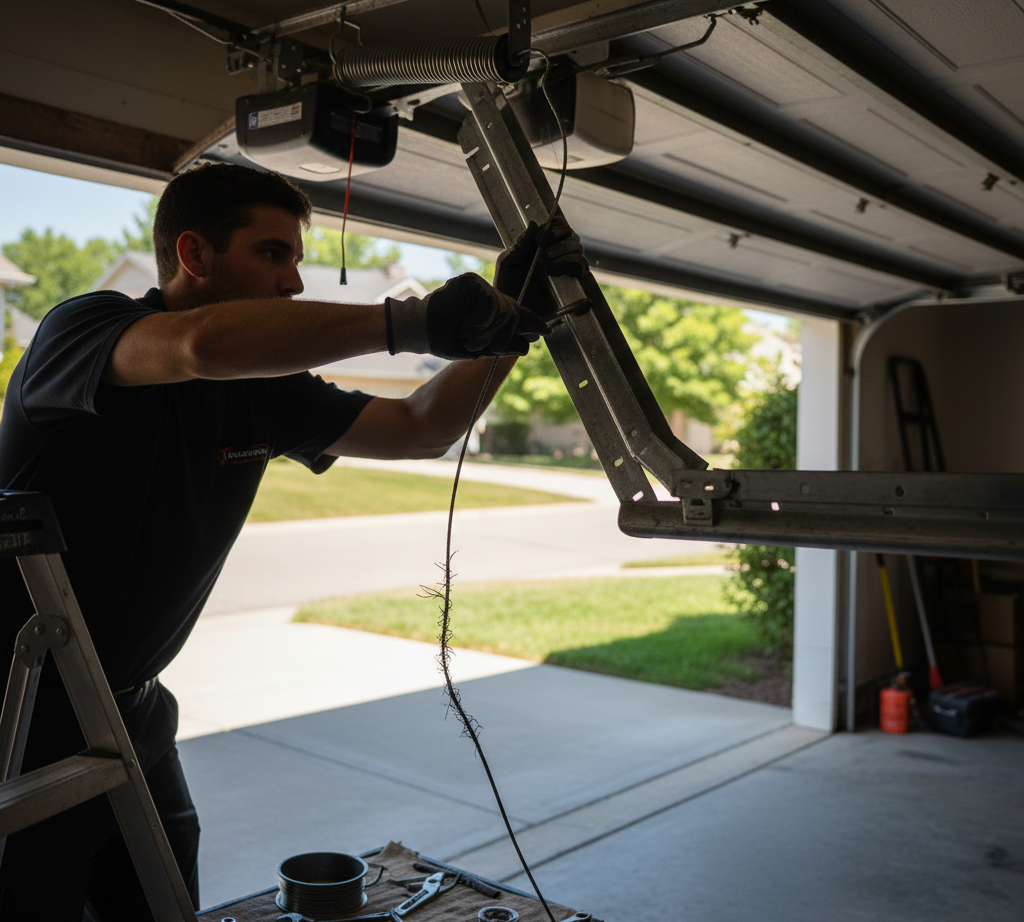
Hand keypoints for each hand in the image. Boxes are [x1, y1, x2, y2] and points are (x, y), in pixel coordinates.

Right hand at [386, 273, 547, 359]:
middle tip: (487, 347)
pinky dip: (483, 320)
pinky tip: (470, 328)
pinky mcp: (471, 281)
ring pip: (503, 308)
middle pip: (512, 313)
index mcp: (492, 311)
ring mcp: (480, 286)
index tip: (545, 331)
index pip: (516, 314)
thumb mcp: (480, 347)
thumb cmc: (447, 339)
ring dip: (489, 331)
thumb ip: (503, 344)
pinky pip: (490, 302)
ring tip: (470, 339)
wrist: (421, 332)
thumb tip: (529, 344)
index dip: (532, 321)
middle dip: (504, 335)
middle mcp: (489, 296)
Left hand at [493, 212, 588, 305]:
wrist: (512, 313)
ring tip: (546, 263)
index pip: (557, 226)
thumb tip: (534, 224)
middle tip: (542, 250)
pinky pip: (582, 267)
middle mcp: (556, 255)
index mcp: (540, 246)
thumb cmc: (507, 287)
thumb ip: (520, 244)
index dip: (553, 227)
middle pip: (571, 235)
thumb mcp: (508, 263)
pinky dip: (571, 263)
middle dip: (558, 239)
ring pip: (578, 249)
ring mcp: (565, 269)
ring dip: (563, 251)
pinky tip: (554, 270)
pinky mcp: (572, 283)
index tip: (540, 237)